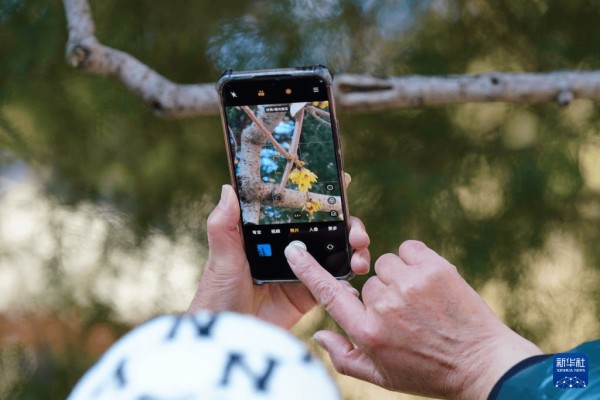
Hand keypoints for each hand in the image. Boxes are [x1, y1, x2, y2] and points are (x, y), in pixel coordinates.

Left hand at [187, 182, 369, 329]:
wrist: (229, 335)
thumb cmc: (218, 293)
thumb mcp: (221, 257)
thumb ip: (223, 225)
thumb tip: (229, 189)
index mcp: (272, 234)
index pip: (301, 208)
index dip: (323, 197)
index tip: (342, 183)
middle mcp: (291, 249)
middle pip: (328, 229)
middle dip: (349, 225)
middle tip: (356, 233)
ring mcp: (303, 271)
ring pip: (337, 254)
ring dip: (355, 250)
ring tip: (360, 256)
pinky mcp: (308, 296)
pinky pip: (333, 285)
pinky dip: (347, 282)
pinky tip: (354, 280)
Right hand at [284, 240, 542, 399]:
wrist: (482, 363)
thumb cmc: (429, 372)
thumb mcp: (382, 377)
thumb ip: (344, 357)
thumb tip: (317, 334)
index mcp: (368, 333)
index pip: (329, 294)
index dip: (308, 270)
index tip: (294, 249)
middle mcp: (385, 306)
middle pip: (367, 281)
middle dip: (382, 293)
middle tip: (408, 314)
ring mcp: (410, 284)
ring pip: (388, 264)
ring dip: (400, 277)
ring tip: (422, 301)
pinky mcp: (434, 267)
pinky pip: (409, 249)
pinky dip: (417, 261)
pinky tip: (431, 283)